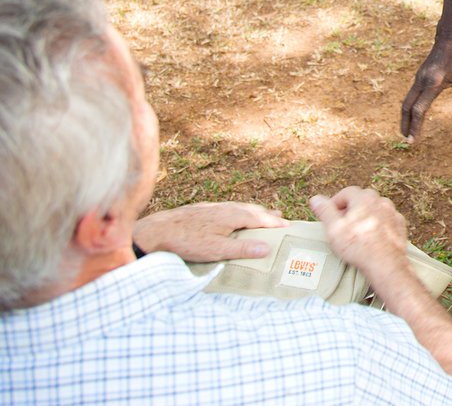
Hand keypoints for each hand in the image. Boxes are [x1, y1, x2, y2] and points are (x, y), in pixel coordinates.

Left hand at [133, 201, 285, 261]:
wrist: (156, 231)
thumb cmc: (187, 241)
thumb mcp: (217, 250)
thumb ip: (242, 249)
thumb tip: (267, 247)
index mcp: (233, 216)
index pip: (260, 219)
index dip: (274, 223)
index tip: (288, 225)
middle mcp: (225, 208)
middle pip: (251, 210)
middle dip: (266, 214)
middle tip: (279, 218)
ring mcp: (213, 207)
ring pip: (238, 208)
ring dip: (252, 212)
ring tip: (259, 215)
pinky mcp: (201, 209)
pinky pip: (226, 208)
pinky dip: (237, 212)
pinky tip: (230, 216)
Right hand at [310, 187, 408, 282]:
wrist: (385, 263)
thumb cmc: (358, 246)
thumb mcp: (334, 228)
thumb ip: (324, 211)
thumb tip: (315, 199)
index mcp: (364, 198)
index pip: (346, 192)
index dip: (335, 202)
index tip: (329, 214)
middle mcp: (380, 201)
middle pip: (362, 198)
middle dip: (350, 208)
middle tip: (342, 223)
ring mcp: (392, 212)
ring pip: (375, 208)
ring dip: (365, 214)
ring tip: (357, 230)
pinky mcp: (399, 225)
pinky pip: (386, 219)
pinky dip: (378, 223)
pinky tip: (372, 235)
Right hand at [401, 35, 451, 140]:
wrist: (450, 38)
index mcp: (433, 83)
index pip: (419, 110)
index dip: (415, 126)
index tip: (413, 140)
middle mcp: (421, 81)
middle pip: (407, 107)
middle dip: (406, 125)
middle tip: (408, 140)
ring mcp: (418, 78)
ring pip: (406, 101)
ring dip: (406, 117)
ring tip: (408, 131)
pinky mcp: (419, 77)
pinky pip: (410, 95)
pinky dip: (410, 108)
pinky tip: (414, 115)